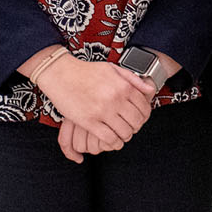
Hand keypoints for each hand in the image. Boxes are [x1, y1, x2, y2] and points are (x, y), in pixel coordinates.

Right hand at [36, 57, 155, 161]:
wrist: (61, 74)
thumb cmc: (87, 71)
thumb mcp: (113, 69)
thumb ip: (133, 79)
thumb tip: (150, 90)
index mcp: (123, 86)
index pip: (144, 107)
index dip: (144, 116)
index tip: (139, 118)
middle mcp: (116, 99)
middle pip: (136, 121)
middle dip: (136, 127)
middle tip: (131, 127)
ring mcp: (102, 111)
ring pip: (124, 132)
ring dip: (125, 136)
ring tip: (122, 134)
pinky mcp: (89, 121)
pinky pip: (109, 138)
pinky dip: (114, 142)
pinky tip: (113, 140)